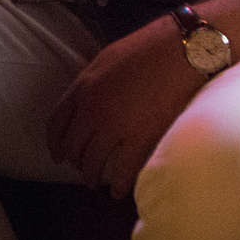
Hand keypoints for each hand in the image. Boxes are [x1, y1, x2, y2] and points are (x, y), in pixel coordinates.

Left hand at [46, 16, 207, 199]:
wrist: (184, 50)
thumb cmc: (151, 47)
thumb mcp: (109, 58)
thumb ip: (94, 81)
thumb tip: (89, 98)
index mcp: (84, 85)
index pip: (57, 121)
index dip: (55, 141)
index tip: (56, 153)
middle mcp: (93, 108)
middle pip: (73, 144)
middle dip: (74, 160)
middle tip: (80, 168)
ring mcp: (115, 125)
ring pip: (93, 161)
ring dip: (91, 175)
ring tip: (94, 182)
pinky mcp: (140, 138)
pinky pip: (123, 170)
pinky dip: (119, 185)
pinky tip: (119, 192)